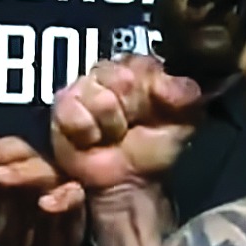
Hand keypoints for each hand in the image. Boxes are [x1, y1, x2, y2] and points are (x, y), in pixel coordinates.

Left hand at [0, 133, 85, 245]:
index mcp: (11, 166)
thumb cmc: (20, 232)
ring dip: (22, 173)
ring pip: (43, 172)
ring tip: (0, 176)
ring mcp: (61, 187)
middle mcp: (37, 170)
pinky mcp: (83, 211)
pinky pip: (76, 200)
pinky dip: (63, 199)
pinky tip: (46, 204)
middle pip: (18, 152)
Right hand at [52, 56, 204, 245]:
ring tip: (112, 135)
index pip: (140, 62)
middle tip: (131, 125)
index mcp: (138, 69)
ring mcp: (81, 90)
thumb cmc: (153, 148)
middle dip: (129, 106)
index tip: (152, 108)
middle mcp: (107, 74)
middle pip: (116, 75)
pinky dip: (86, 131)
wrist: (128, 182)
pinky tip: (92, 140)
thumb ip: (186, 94)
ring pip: (96, 95)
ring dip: (109, 123)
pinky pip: (72, 112)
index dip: (147, 87)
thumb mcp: (184, 120)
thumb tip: (172, 85)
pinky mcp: (59, 111)